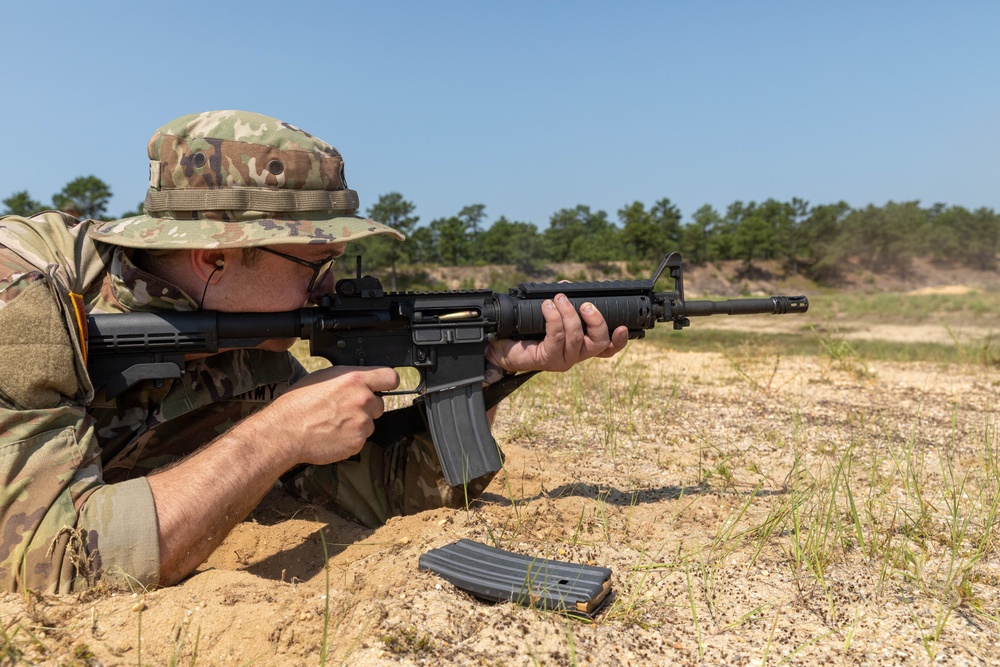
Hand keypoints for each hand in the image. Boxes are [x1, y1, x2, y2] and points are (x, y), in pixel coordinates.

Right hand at [266, 366, 399, 464]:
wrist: (285, 432)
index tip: (385, 386)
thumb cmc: (298, 404)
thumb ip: (347, 378)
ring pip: (370, 423)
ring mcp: (361, 423)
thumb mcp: (322, 377)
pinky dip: (350, 438)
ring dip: (358, 424)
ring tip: (334, 423)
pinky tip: (333, 434)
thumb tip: (359, 380)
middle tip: (345, 409)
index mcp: (355, 380)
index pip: (390, 377)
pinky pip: (361, 439)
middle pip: (380, 403)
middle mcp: (362, 400)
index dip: (388, 382)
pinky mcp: (357, 442)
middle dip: (367, 406)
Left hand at [485, 293, 628, 372]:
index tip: (622, 326)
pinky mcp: (547, 359)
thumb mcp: (548, 313)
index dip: (619, 340)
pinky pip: (556, 337)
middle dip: (596, 321)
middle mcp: (575, 355)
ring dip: (568, 313)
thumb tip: (568, 286)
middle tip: (585, 305)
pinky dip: (553, 318)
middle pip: (599, 343)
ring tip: (558, 298)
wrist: (501, 346)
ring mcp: (562, 359)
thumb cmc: (526, 329)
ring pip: (576, 337)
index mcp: (581, 345)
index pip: (607, 348)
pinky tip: (546, 306)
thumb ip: (562, 301)